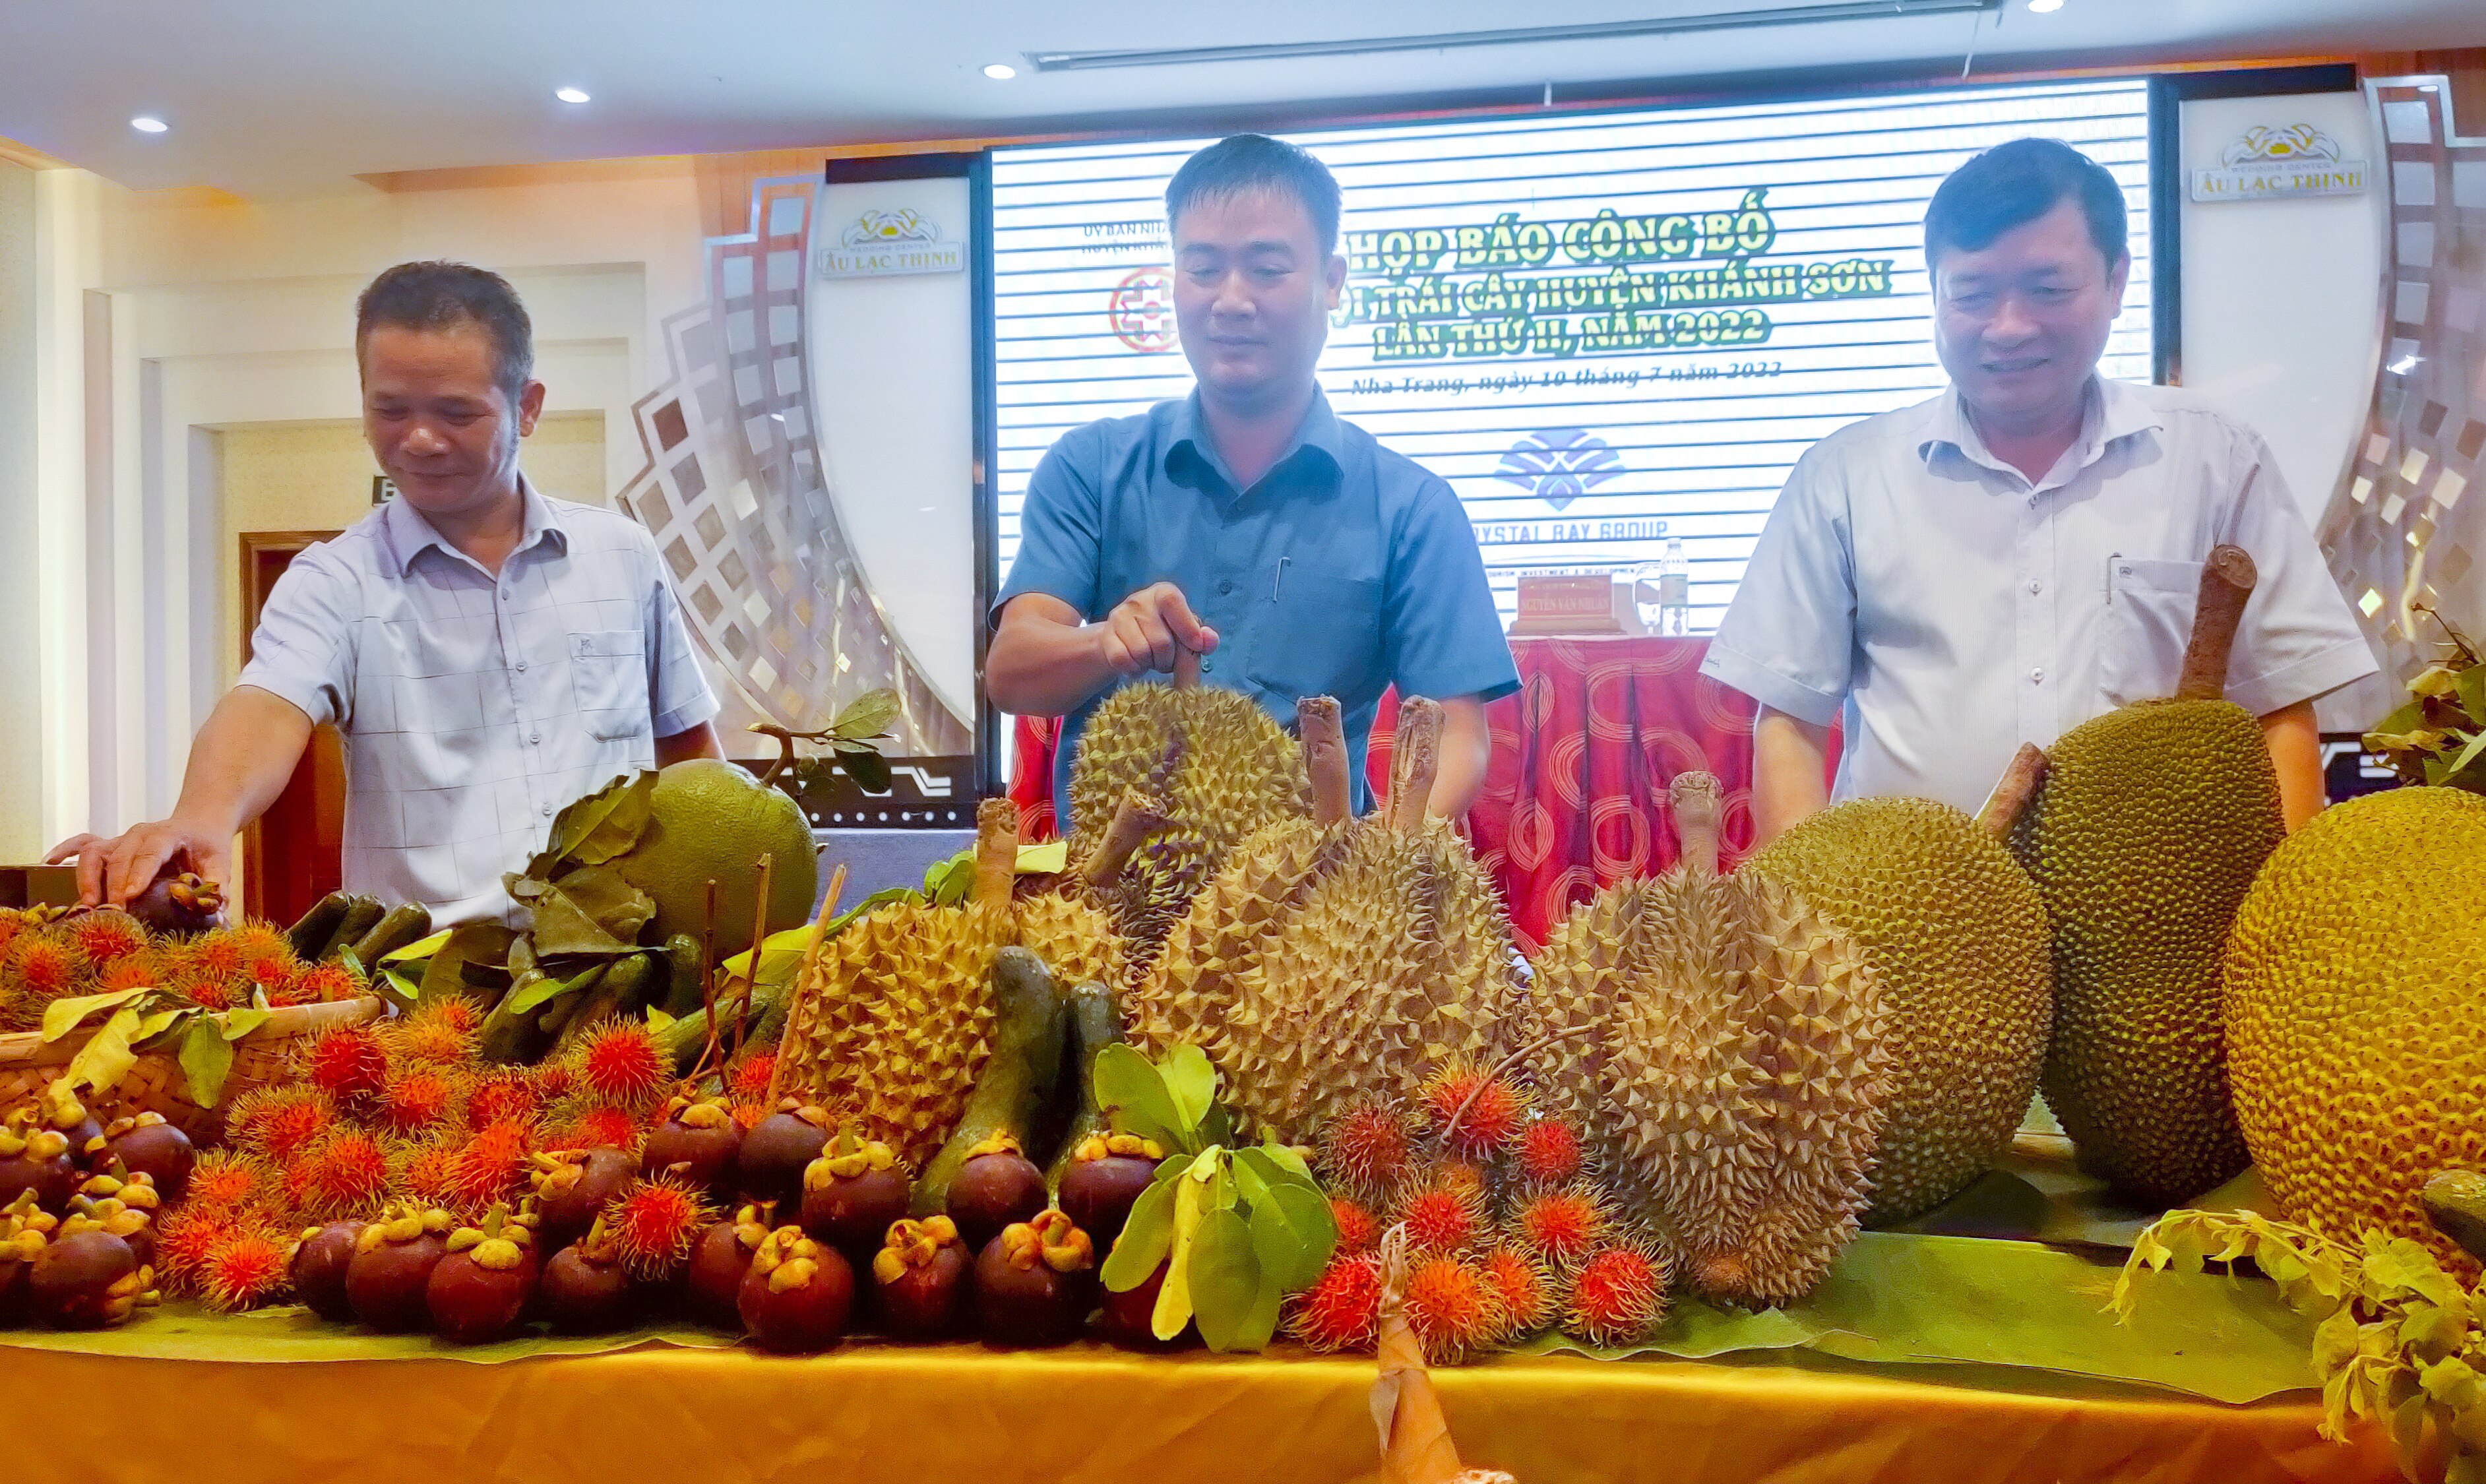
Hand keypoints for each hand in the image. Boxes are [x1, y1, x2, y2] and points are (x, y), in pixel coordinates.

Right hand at [45, 820, 231, 908]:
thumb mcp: (220, 864)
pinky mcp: (110, 844)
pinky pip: (83, 843)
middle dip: (113, 886)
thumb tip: (215, 913)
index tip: (128, 896)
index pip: (150, 853)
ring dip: (88, 877)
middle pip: (120, 857)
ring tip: (88, 905)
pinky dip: (65, 850)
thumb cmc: (208, 846)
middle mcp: (140, 833)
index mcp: (169, 834)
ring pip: (96, 851)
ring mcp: (122, 838)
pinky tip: (49, 862)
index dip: (138, 874)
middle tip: (113, 914)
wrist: (199, 822)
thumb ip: (217, 887)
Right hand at [1097, 582, 1219, 678]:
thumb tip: (1208, 641)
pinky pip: (1122, 660)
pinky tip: (1137, 665)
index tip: (1195, 646)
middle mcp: (1139, 600)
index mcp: (1164, 593)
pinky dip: (1133, 669)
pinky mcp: (1106, 635)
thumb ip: (1203, 638)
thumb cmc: (1164, 633)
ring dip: (1150, 665)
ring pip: (1141, 653)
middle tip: (1167, 660)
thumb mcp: (1187, 633)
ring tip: (1152, 660)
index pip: (1173, 603)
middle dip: (1168, 659)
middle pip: (1160, 641)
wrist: (1125, 638)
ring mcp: (1119, 616)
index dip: (1187, 628)